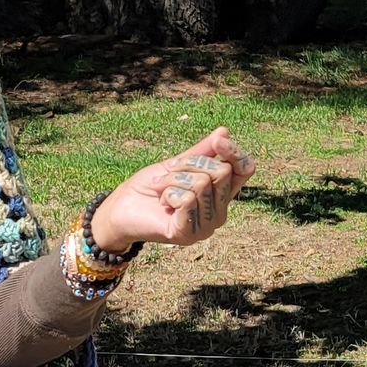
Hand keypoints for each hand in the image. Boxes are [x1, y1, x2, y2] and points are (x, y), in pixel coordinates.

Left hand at [87, 126, 253, 257]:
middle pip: (221, 171)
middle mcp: (219, 213)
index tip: (218, 140)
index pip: (245, 169)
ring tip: (161, 189)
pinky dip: (169, 193)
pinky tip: (162, 203)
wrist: (121, 208)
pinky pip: (188, 199)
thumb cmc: (149, 187)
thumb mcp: (178, 164)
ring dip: (173, 179)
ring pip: (201, 183)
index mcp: (221, 194)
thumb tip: (224, 131)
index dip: (235, 152)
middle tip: (168, 174)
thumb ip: (202, 152)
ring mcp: (206, 227)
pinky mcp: (188, 234)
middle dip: (189, 164)